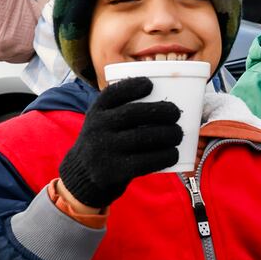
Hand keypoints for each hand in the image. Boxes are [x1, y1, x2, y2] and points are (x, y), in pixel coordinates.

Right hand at [57, 77, 183, 209]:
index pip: (112, 93)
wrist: (82, 176)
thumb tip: (167, 104)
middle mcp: (97, 128)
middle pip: (132, 113)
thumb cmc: (106, 142)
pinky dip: (165, 156)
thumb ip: (122, 112)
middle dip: (160, 111)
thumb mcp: (103, 123)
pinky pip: (145, 162)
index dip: (131, 86)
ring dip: (168, 134)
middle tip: (176, 113)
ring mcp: (104, 151)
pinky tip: (174, 153)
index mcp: (96, 112)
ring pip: (143, 137)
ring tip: (178, 134)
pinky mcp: (113, 171)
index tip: (150, 84)